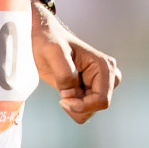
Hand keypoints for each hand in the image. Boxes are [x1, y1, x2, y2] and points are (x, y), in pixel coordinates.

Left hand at [31, 3, 120, 123]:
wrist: (42, 37)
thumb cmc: (48, 40)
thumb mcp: (52, 52)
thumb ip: (64, 72)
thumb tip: (71, 93)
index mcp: (103, 66)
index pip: (102, 100)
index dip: (82, 106)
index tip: (62, 99)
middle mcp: (106, 75)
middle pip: (99, 106)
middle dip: (79, 106)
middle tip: (62, 94)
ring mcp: (98, 82)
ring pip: (92, 110)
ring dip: (75, 107)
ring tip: (62, 90)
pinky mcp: (89, 88)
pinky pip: (85, 108)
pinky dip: (73, 107)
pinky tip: (64, 93)